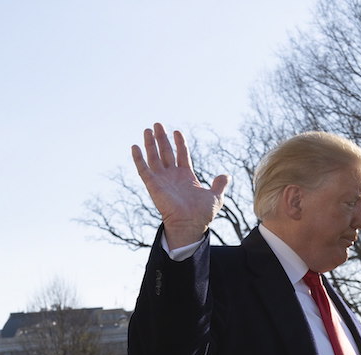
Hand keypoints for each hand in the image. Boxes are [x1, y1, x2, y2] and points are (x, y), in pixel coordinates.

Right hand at [131, 123, 230, 247]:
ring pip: (154, 157)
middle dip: (162, 138)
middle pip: (165, 152)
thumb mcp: (215, 197)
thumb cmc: (202, 214)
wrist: (190, 224)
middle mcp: (172, 176)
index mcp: (186, 176)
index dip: (179, 143)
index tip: (177, 131)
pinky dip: (138, 158)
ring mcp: (162, 180)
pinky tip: (135, 146)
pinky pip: (143, 169)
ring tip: (147, 129)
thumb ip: (219, 185)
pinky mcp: (153, 185)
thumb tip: (226, 176)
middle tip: (157, 124)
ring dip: (150, 143)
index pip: (181, 154)